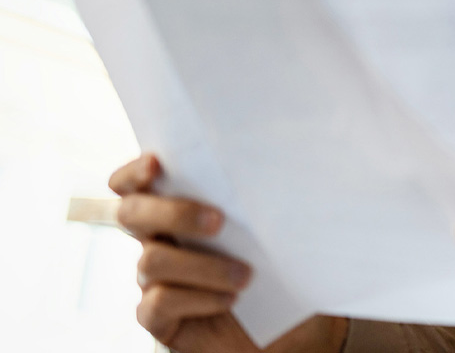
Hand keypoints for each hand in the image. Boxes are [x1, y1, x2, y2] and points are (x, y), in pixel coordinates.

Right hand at [110, 154, 346, 351]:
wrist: (285, 326)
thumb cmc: (278, 271)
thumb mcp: (274, 232)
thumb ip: (259, 203)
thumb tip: (275, 169)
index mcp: (176, 210)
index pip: (134, 185)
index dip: (134, 173)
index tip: (156, 164)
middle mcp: (157, 240)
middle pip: (133, 214)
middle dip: (173, 213)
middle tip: (219, 221)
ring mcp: (153, 280)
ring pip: (152, 260)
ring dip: (203, 265)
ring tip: (245, 275)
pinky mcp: (158, 318)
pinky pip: (158, 303)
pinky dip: (198, 298)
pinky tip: (230, 299)